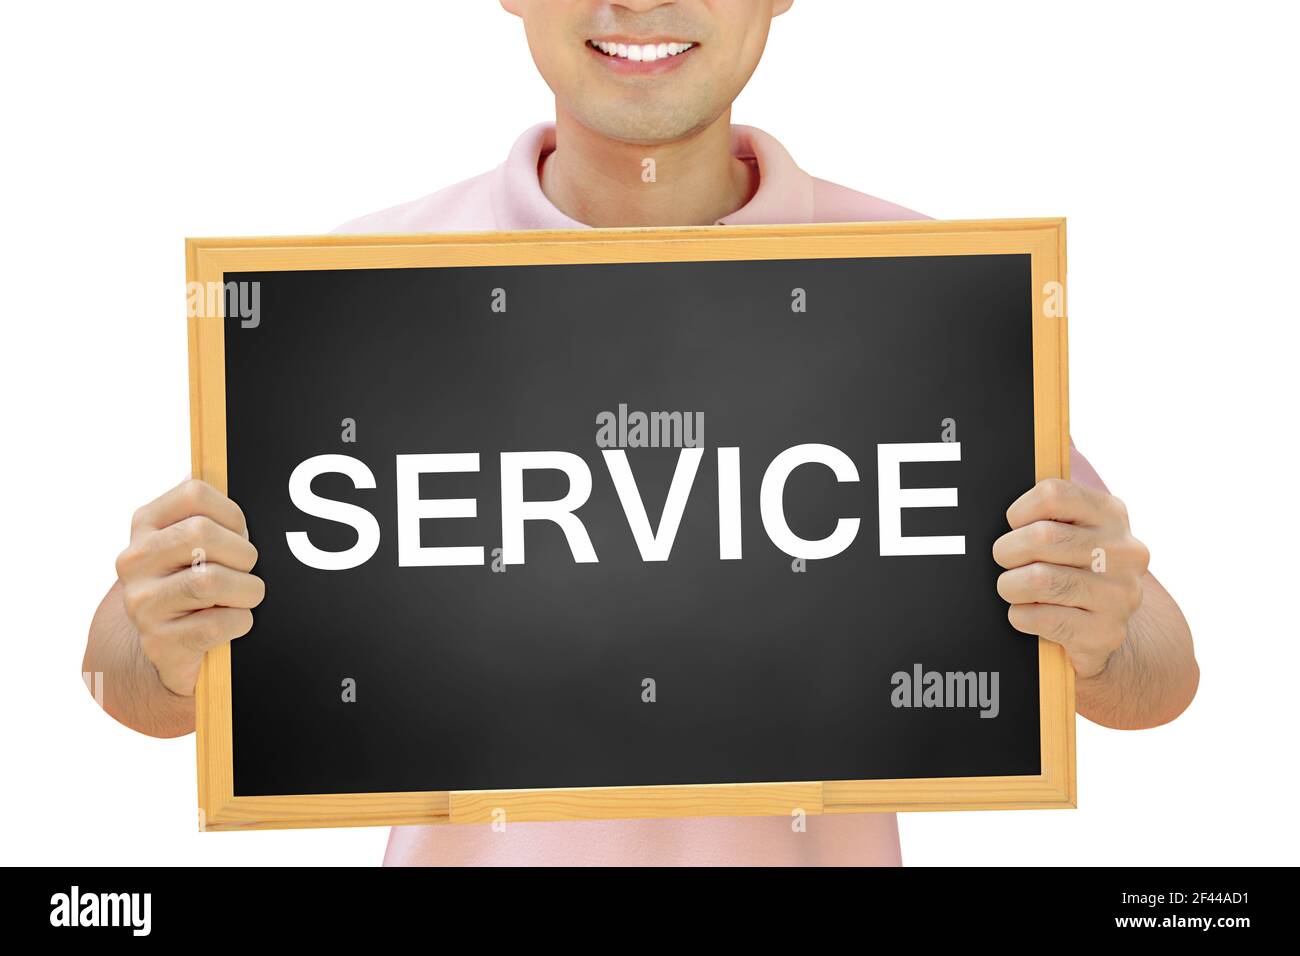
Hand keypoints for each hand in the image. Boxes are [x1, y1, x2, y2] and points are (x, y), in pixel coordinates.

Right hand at [115, 478, 263, 695]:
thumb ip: (207, 508)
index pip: (193, 493)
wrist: (165, 644)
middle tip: (246, 568)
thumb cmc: (195, 580)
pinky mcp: (159, 642)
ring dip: (247, 589)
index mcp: (146, 524)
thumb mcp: (194, 540)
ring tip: (246, 595)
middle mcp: (134, 561)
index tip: (240, 533)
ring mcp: (141, 603)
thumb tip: (226, 465)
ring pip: (210, 581)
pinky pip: (218, 623)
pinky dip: (241, 621)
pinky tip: (234, 620)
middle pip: (201, 533)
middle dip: (242, 553)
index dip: (232, 513)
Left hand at [992, 478, 1149, 679]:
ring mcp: (1121, 594)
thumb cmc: (1071, 566)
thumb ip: (1056, 485)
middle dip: (1007, 551)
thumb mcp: (1070, 522)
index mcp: (1112, 514)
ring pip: (1039, 579)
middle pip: (1042, 537)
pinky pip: (1042, 617)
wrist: (1101, 628)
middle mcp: (1125, 551)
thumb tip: (1056, 433)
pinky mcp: (1107, 632)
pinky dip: (1020, 615)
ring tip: (1012, 587)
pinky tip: (1026, 613)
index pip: (1053, 494)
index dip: (1019, 511)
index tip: (1014, 526)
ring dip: (1010, 585)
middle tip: (1004, 560)